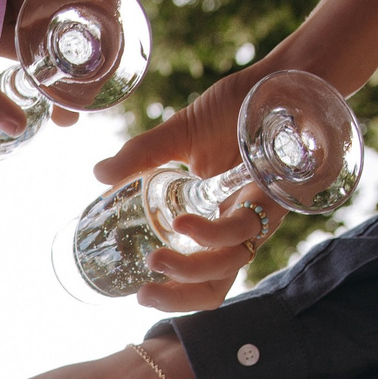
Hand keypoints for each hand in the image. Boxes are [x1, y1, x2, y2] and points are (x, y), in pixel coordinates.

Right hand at [94, 56, 303, 313]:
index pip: (202, 275)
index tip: (138, 293)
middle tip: (142, 293)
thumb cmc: (237, 109)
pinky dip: (208, 234)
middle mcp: (241, 225)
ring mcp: (260, 214)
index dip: (174, 295)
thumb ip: (141, 155)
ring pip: (229, 265)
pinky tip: (180, 224)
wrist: (280, 79)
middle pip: (217, 285)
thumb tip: (97, 174)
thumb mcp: (179, 135)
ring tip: (154, 261)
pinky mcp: (274, 198)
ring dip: (189, 271)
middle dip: (178, 299)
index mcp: (220, 219)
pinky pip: (242, 228)